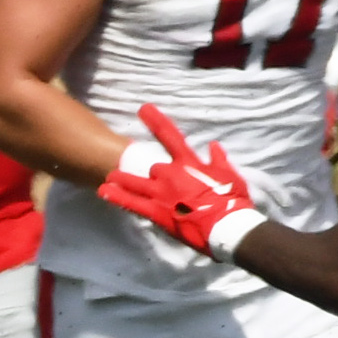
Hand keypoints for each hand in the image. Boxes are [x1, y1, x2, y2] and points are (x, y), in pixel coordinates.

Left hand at [96, 104, 266, 261]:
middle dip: (153, 174)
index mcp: (189, 163)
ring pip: (134, 182)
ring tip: (110, 176)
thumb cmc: (233, 201)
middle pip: (153, 167)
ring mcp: (161, 193)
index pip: (169, 136)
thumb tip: (214, 146)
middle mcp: (171, 174)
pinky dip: (117, 197)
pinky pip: (132, 203)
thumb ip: (219, 159)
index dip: (155, 120)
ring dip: (122, 178)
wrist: (229, 228)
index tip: (143, 109)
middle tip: (158, 182)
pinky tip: (104, 191)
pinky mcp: (156, 212)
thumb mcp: (230, 176)